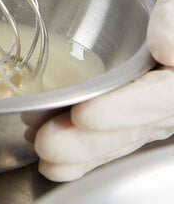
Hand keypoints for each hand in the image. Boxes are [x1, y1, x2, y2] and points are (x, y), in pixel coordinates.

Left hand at [35, 0, 173, 181]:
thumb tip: (171, 52)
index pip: (167, 96)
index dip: (127, 111)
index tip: (87, 115)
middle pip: (144, 121)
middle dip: (96, 139)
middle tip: (49, 145)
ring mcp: (160, 83)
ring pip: (130, 125)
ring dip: (89, 145)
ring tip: (47, 157)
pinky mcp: (139, 81)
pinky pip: (120, 113)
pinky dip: (91, 132)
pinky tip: (63, 149)